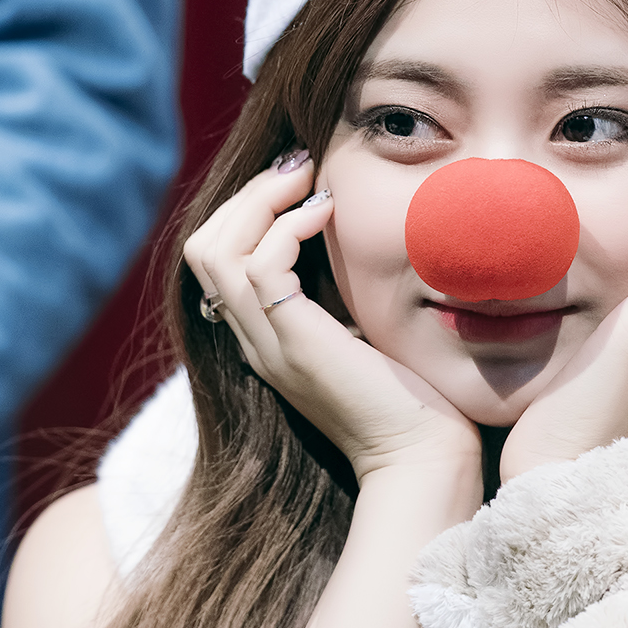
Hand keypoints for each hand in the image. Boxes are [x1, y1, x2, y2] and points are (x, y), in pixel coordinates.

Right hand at [182, 155, 481, 507]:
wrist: (424, 460)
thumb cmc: (415, 399)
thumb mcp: (367, 331)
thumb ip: (345, 293)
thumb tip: (350, 232)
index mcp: (267, 338)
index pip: (218, 262)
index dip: (248, 212)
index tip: (300, 182)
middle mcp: (255, 341)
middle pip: (203, 250)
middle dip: (246, 196)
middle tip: (299, 167)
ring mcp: (268, 345)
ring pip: (216, 252)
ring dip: (260, 201)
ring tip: (309, 180)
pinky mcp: (294, 346)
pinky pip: (259, 267)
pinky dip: (287, 227)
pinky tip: (328, 212)